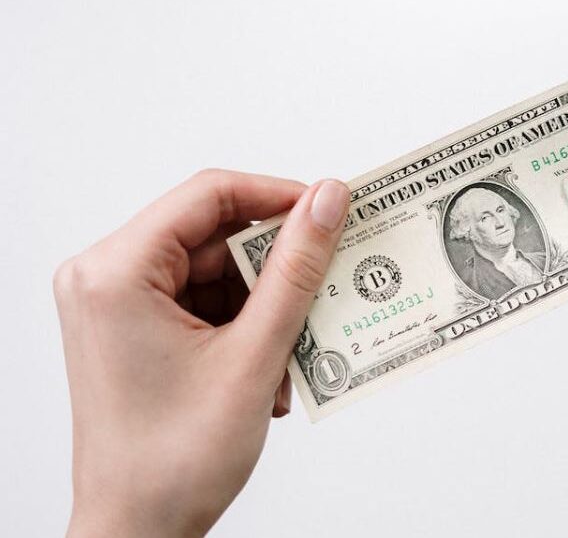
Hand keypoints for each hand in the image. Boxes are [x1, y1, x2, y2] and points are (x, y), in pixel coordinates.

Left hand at [55, 170, 350, 537]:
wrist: (137, 531)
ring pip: (215, 273)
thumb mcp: (253, 354)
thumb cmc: (173, 461)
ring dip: (265, 309)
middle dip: (276, 270)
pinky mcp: (132, 330)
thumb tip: (328, 202)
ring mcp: (116, 306)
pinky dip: (244, 329)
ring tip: (288, 358)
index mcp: (115, 272)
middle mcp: (105, 279)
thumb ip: (296, 269)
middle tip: (326, 288)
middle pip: (214, 237)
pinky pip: (203, 303)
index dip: (279, 197)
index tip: (330, 212)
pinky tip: (266, 372)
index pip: (209, 195)